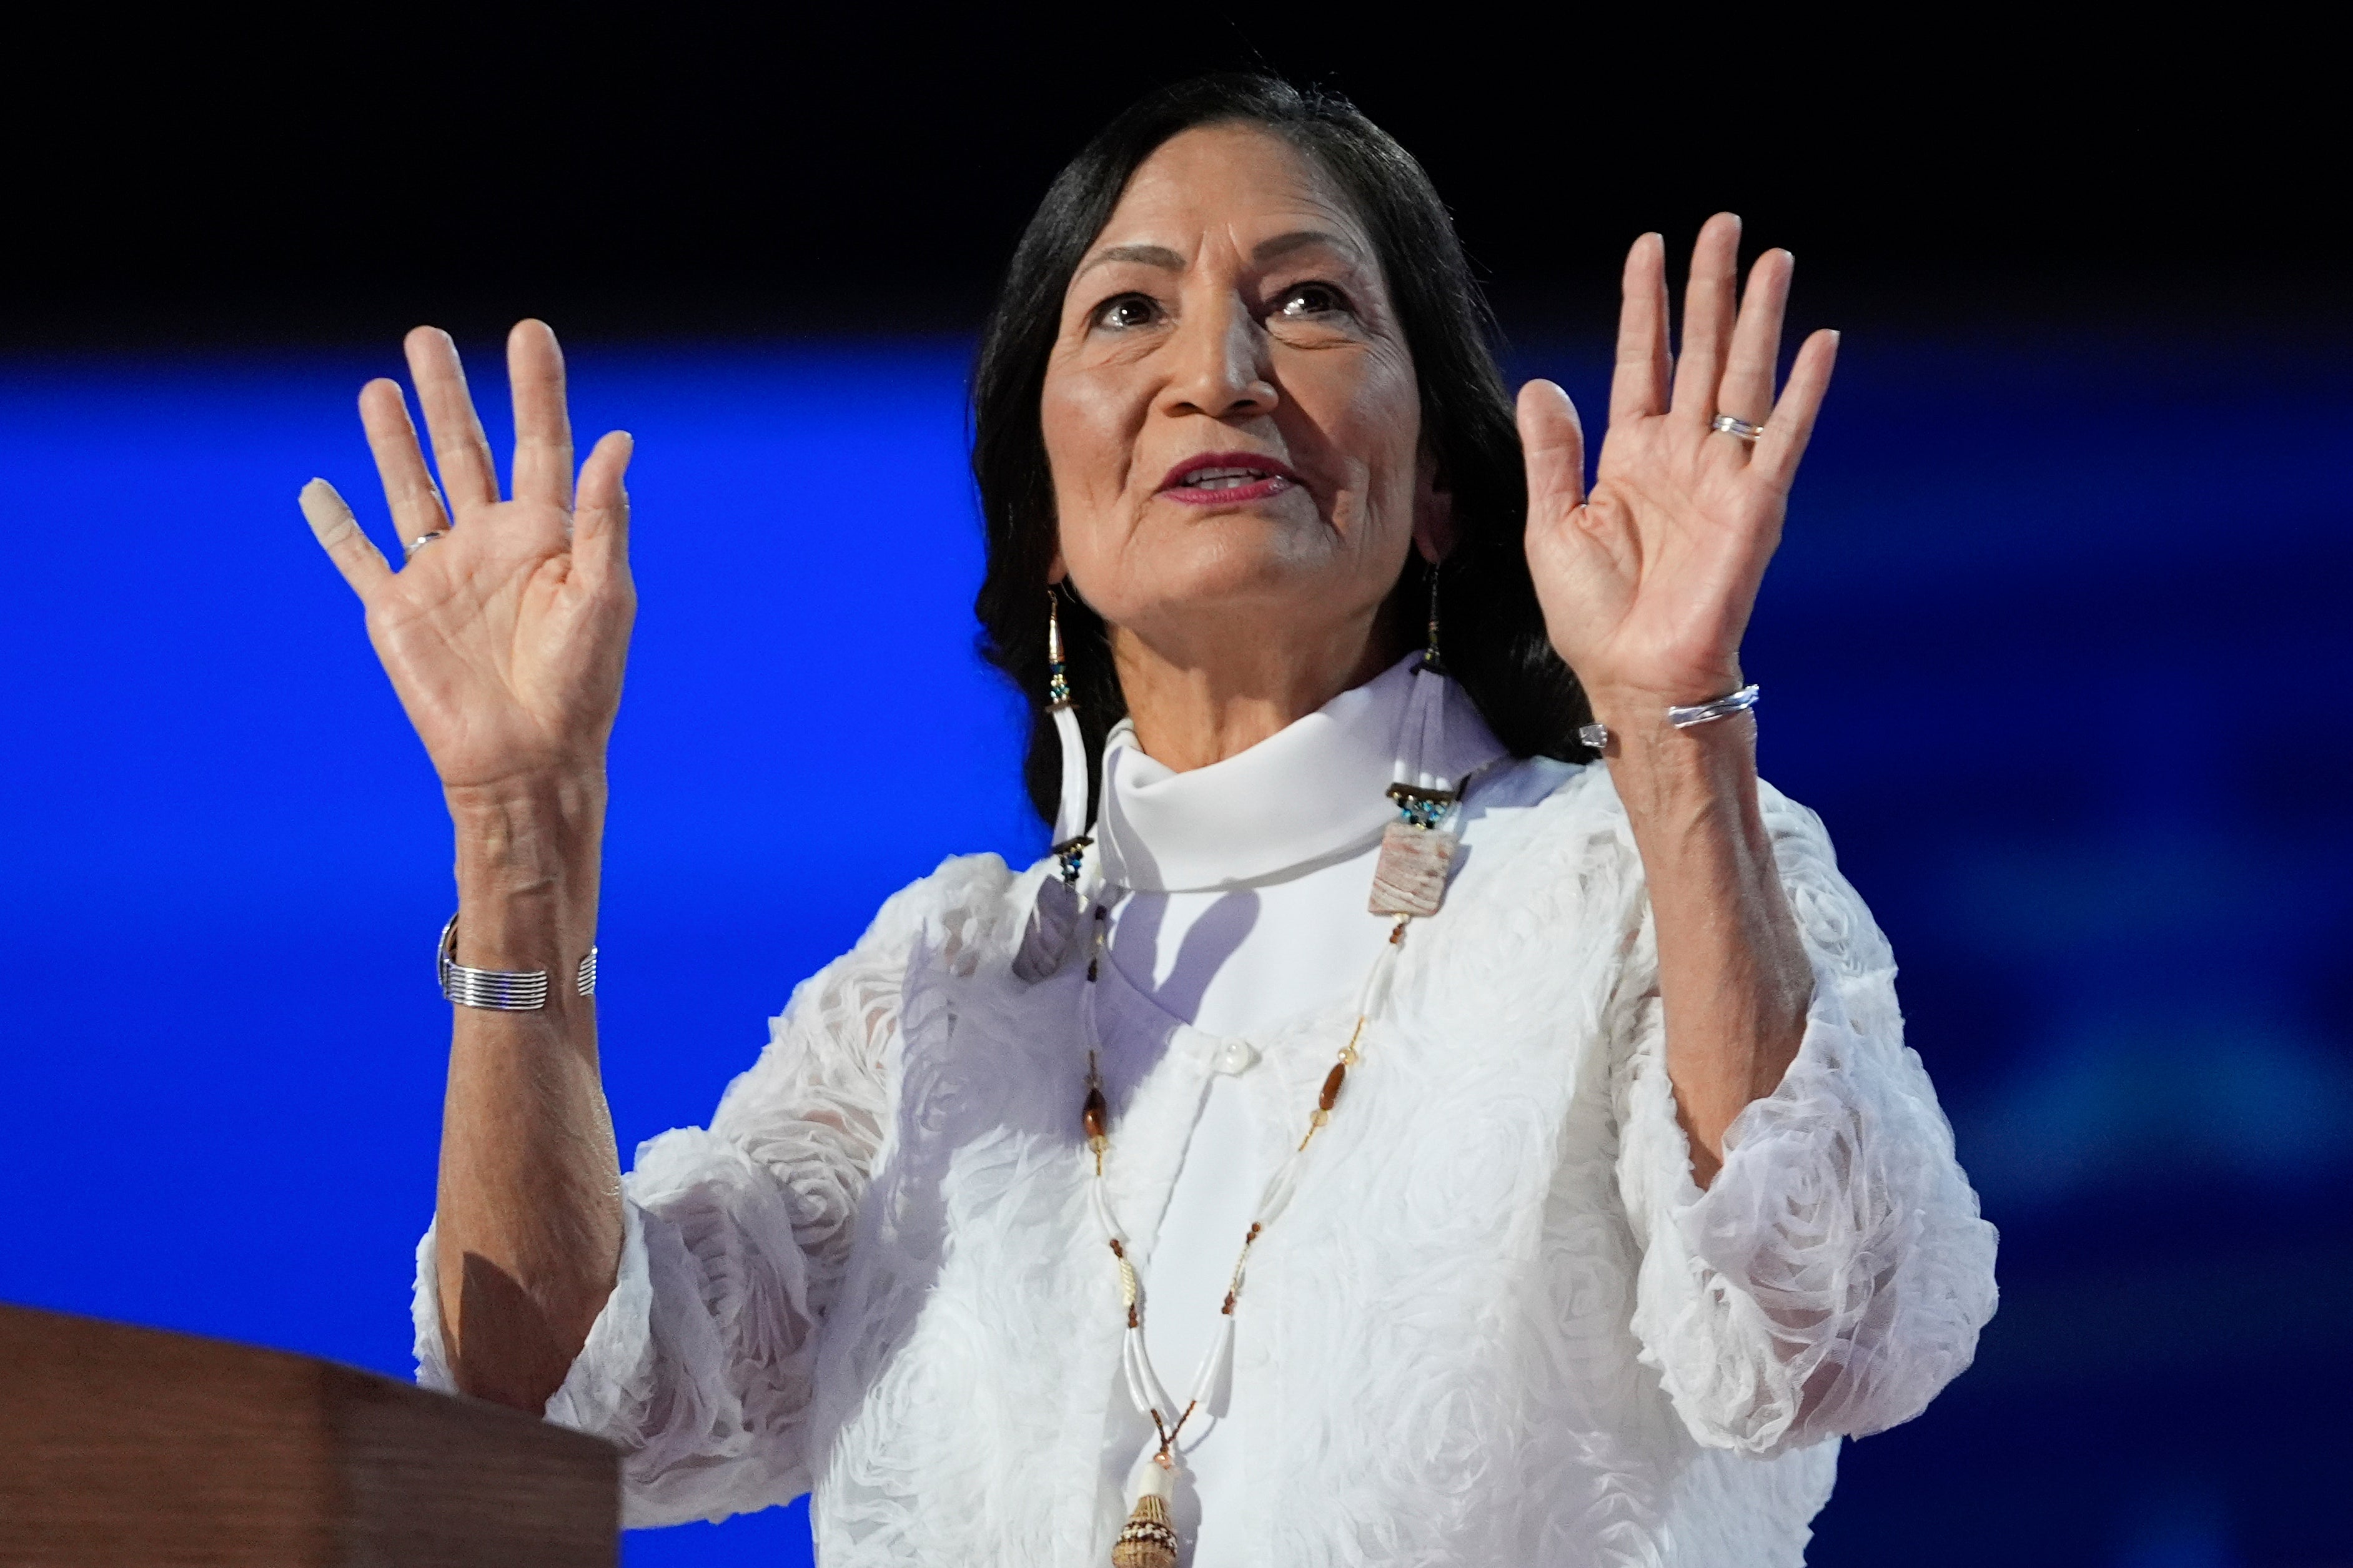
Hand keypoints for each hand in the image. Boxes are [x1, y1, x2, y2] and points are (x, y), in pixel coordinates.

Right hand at [301, 321, 634, 799]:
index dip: (536, 389)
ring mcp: (441, 573)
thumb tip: (619, 441)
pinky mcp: (397, 610)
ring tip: (378, 385)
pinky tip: (317, 489)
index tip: (529, 333)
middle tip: (429, 335)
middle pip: (465, 450)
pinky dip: (335, 526)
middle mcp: (492, 544)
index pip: (542, 444)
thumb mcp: (604, 595)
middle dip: (448, 393)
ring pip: (409, 488)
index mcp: (548, 536)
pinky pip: (359, 559)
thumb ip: (601, 518)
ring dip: (392, 438)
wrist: (529, 759)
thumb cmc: (580, 685)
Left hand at [1518, 215, 1834, 721]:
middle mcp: (1681, 455)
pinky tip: (1820, 342)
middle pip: (1699, 352)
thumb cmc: (1594, 618)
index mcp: (1629, 456)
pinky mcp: (1756, 505)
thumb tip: (1541, 384)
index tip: (1649, 246)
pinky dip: (1802, 391)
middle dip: (1709, 289)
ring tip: (1772, 257)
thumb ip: (1553, 454)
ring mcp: (1723, 475)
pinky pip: (1784, 437)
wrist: (1635, 677)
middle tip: (1722, 224)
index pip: (1640, 360)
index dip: (1644, 305)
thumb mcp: (1551, 526)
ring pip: (1744, 377)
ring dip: (1759, 318)